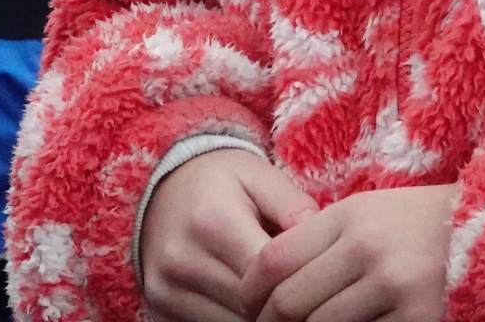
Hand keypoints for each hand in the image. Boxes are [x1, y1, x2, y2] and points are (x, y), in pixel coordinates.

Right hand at [141, 151, 315, 321]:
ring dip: (259, 317)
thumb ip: (294, 206)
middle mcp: (182, 260)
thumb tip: (325, 241)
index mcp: (213, 221)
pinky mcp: (159, 309)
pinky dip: (234, 321)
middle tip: (303, 289)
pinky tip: (251, 302)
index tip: (316, 273)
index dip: (296, 279)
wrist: (164, 186)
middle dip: (280, 302)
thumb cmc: (222, 180)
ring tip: (278, 293)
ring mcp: (165, 290)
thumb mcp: (259, 176)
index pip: (267, 275)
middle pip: (249, 307)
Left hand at [240, 185, 456, 321]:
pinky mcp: (416, 319)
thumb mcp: (366, 212)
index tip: (247, 306)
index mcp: (349, 215)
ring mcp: (392, 286)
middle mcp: (366, 248)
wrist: (484, 227)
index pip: (273, 259)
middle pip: (290, 302)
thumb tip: (266, 284)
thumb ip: (319, 240)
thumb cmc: (414, 223)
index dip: (249, 292)